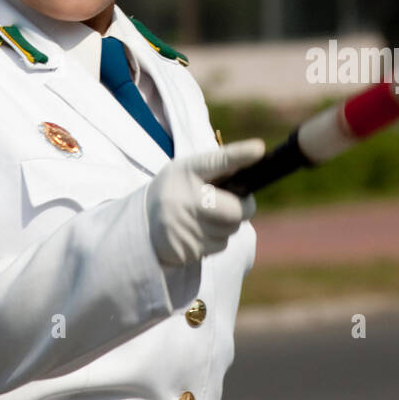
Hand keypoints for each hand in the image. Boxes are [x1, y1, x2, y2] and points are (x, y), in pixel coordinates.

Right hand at [145, 138, 265, 267]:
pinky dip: (216, 240)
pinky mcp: (187, 250)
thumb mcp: (187, 172)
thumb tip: (257, 161)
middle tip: (237, 203)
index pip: (216, 161)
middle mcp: (184, 199)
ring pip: (231, 229)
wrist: (139, 226)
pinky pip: (220, 246)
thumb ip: (218, 168)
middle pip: (236, 210)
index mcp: (187, 172)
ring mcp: (185, 227)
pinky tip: (198, 231)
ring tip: (206, 217)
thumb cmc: (174, 192)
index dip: (239, 155)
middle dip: (244, 208)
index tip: (258, 149)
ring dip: (227, 225)